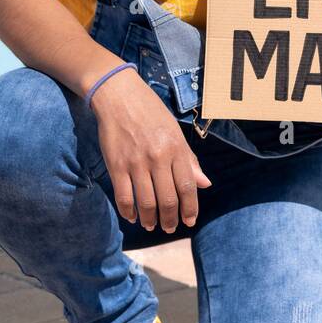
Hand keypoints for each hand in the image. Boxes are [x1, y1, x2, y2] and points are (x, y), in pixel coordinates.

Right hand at [90, 67, 212, 229]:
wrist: (119, 95)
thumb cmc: (151, 112)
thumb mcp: (175, 132)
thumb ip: (189, 160)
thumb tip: (205, 184)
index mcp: (176, 148)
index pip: (188, 187)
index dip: (190, 208)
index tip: (189, 221)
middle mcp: (158, 157)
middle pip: (168, 200)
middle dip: (170, 219)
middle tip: (169, 227)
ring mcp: (136, 162)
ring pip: (146, 203)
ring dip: (150, 220)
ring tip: (151, 225)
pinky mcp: (116, 165)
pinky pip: (124, 197)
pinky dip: (129, 212)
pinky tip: (133, 217)